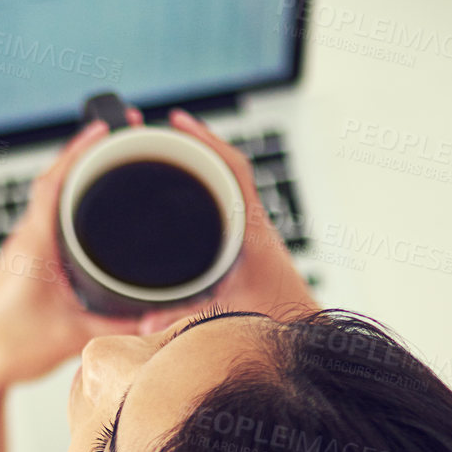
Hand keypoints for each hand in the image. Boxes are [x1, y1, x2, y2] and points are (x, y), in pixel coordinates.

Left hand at [0, 111, 147, 397]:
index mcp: (33, 246)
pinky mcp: (24, 263)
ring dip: (76, 179)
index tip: (105, 126)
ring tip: (111, 160)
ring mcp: (22, 250)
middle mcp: (25, 240)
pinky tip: (90, 210)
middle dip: (87, 155)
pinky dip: (69, 206)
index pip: (53, 183)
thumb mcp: (72, 337)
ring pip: (50, 202)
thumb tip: (160, 311)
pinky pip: (49, 222)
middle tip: (120, 133)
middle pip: (54, 182)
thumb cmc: (7, 350)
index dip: (78, 150)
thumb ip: (118, 324)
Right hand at [131, 109, 321, 332]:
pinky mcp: (249, 242)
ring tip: (170, 157)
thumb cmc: (278, 318)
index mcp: (252, 229)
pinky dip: (207, 192)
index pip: (234, 168)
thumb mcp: (226, 318)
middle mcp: (254, 222)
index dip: (206, 140)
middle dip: (195, 147)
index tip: (179, 123)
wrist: (305, 328)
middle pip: (227, 168)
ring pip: (228, 185)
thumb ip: (185, 321)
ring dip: (202, 168)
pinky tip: (186, 197)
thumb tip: (146, 323)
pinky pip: (227, 203)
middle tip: (164, 134)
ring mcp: (254, 230)